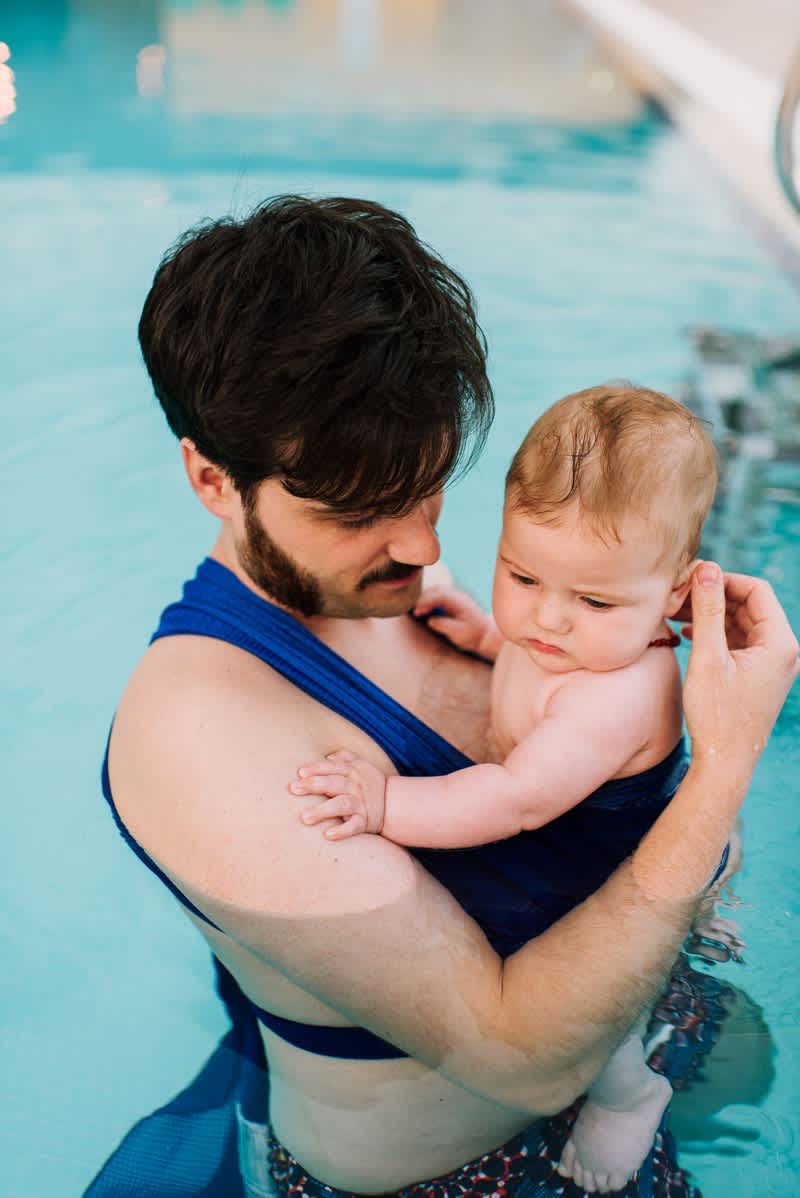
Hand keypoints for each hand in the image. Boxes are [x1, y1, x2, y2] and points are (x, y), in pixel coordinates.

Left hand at [290, 751, 387, 839]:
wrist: (394, 803)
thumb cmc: (369, 783)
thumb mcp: (361, 764)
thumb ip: (344, 757)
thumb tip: (326, 756)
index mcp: (353, 770)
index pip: (333, 767)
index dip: (317, 768)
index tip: (300, 773)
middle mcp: (356, 786)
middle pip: (333, 783)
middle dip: (313, 785)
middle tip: (294, 789)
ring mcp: (360, 804)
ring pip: (341, 805)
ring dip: (322, 811)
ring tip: (305, 817)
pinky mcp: (364, 821)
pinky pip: (353, 826)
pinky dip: (342, 831)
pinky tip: (328, 835)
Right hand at [414, 584, 498, 657]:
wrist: (486, 635)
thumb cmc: (473, 635)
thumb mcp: (458, 634)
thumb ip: (443, 626)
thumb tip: (430, 620)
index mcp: (459, 602)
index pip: (439, 595)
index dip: (425, 602)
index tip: (417, 611)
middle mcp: (458, 595)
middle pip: (436, 590)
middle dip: (422, 598)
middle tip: (414, 611)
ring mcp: (456, 596)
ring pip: (436, 590)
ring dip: (425, 598)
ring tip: (417, 610)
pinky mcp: (454, 600)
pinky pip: (439, 594)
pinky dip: (429, 599)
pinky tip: (424, 609)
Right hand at [682, 562, 798, 772]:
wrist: (725, 763)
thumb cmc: (717, 715)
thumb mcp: (708, 657)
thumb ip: (707, 609)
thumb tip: (706, 567)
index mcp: (779, 643)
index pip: (756, 590)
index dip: (723, 579)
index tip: (690, 580)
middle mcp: (782, 651)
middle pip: (748, 605)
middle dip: (714, 596)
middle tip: (677, 596)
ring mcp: (771, 664)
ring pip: (741, 623)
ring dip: (711, 615)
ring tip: (676, 612)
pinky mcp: (758, 675)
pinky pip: (739, 642)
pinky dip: (715, 633)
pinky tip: (688, 633)